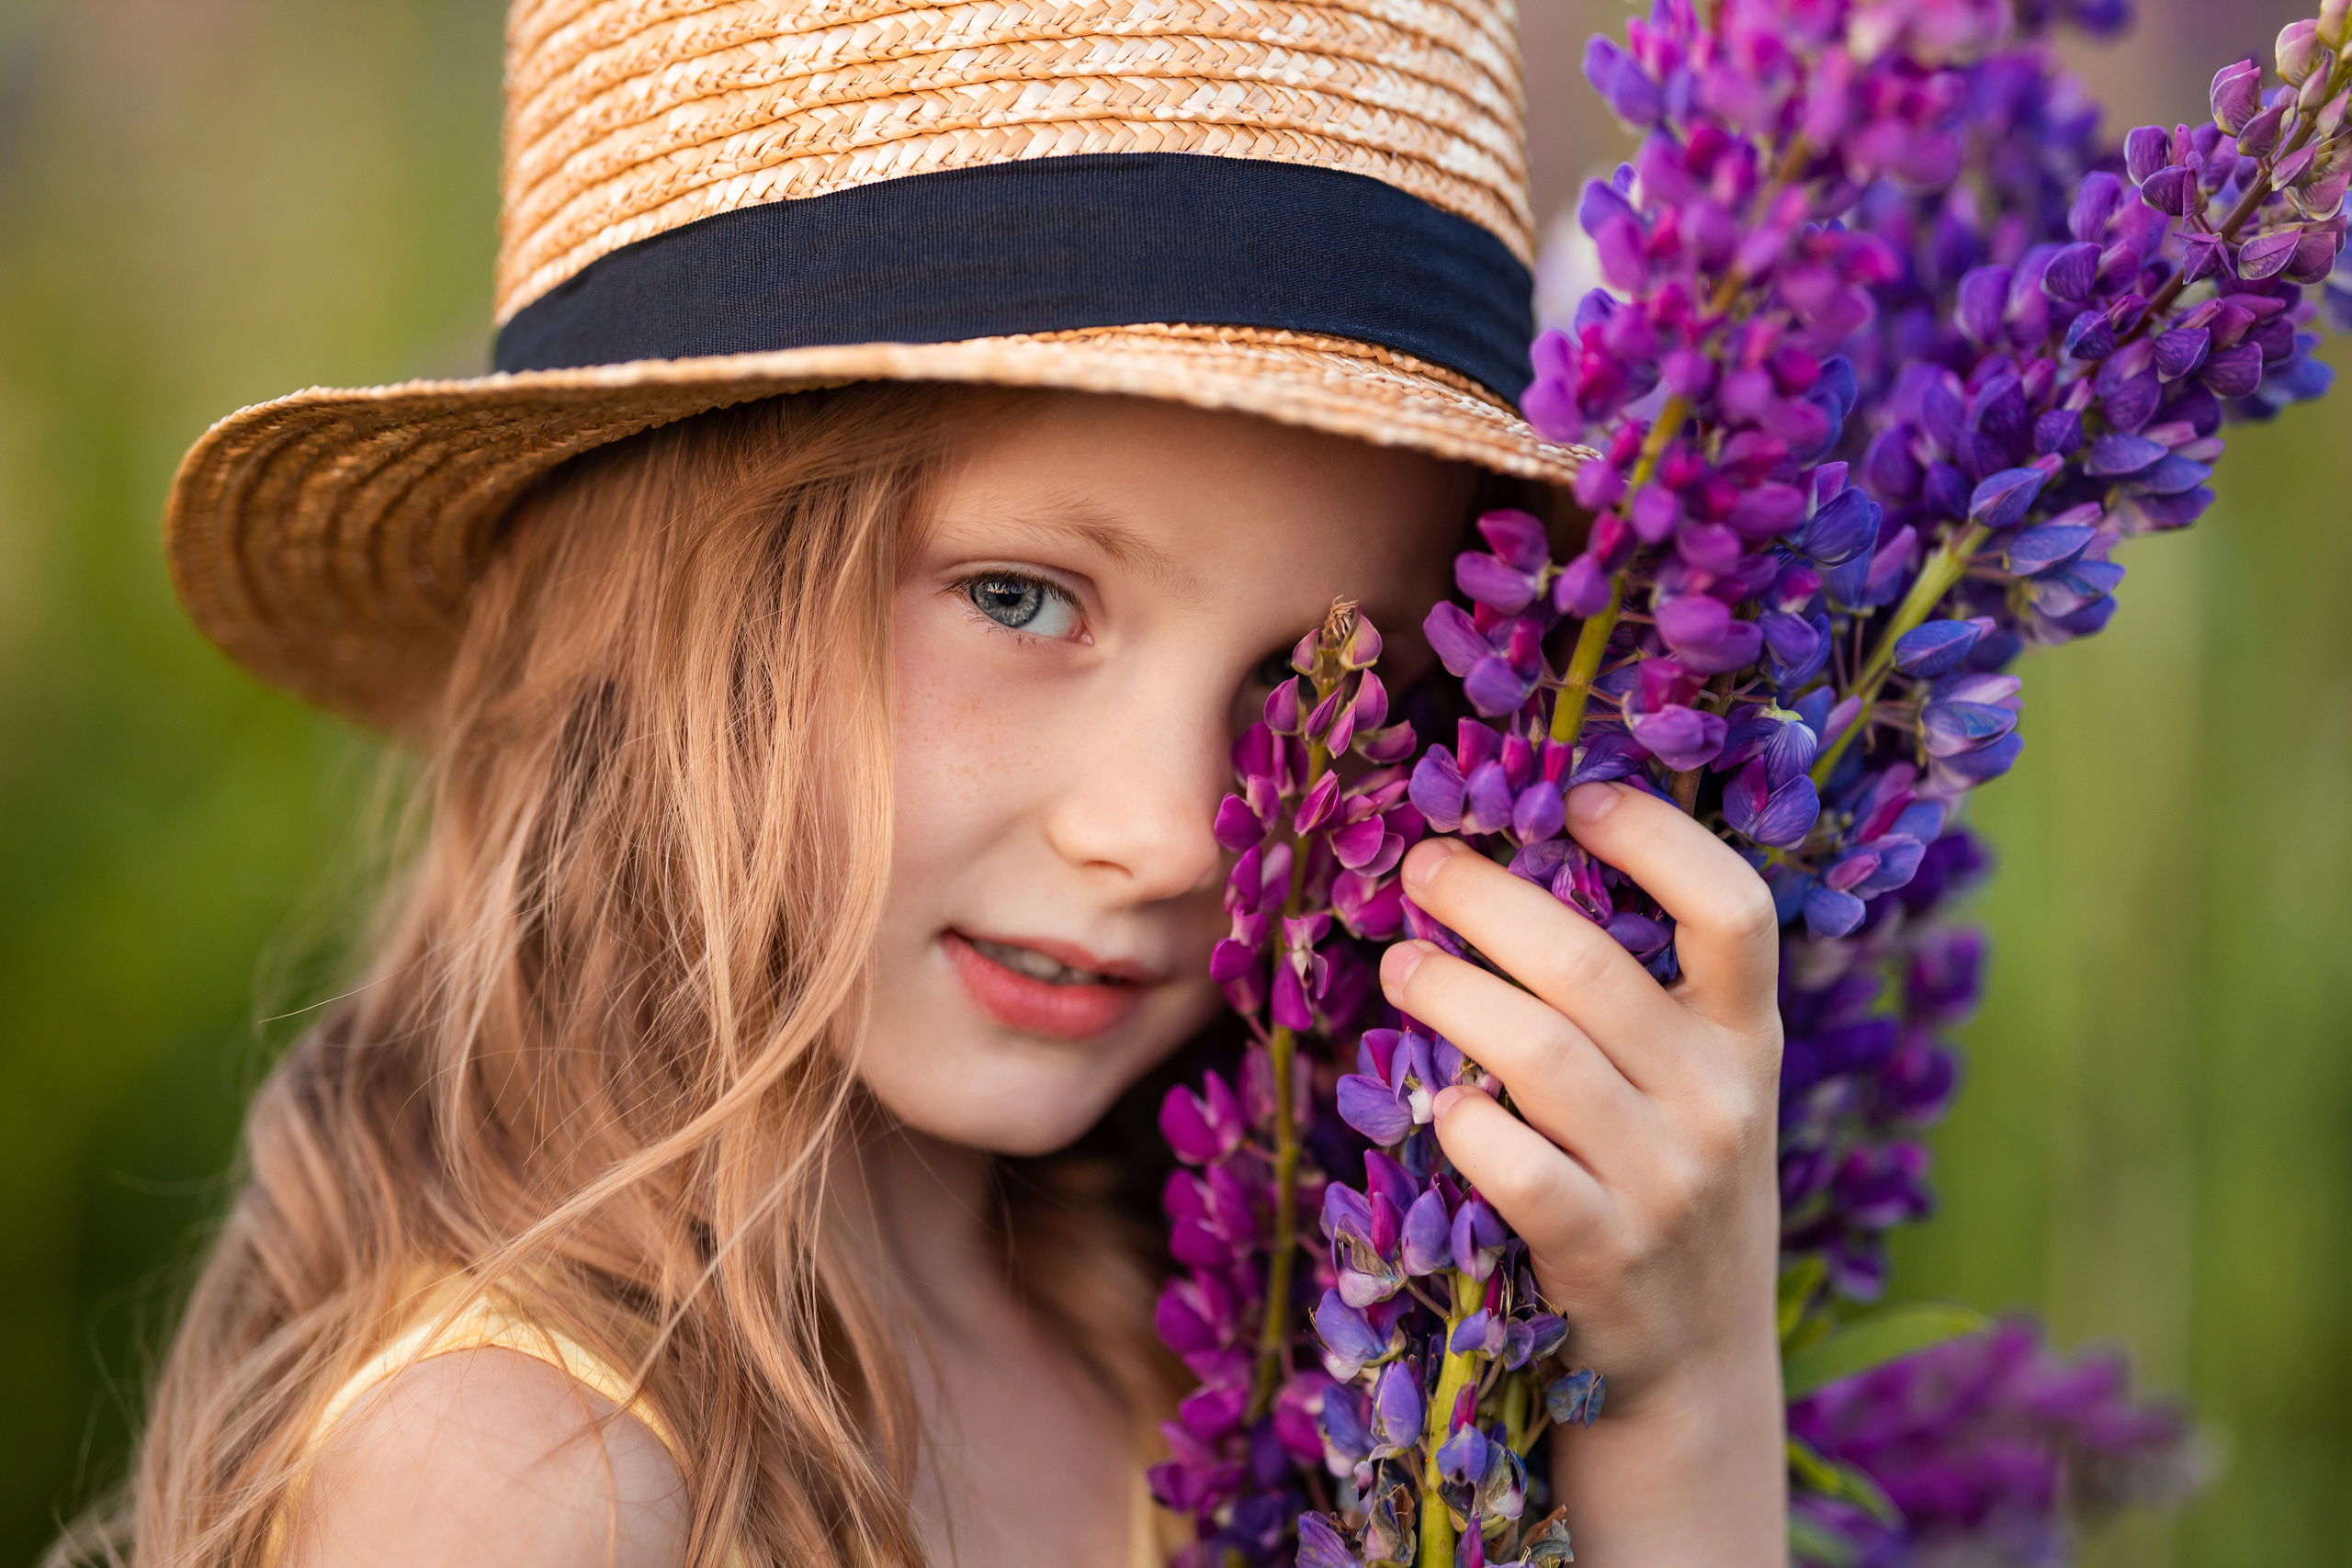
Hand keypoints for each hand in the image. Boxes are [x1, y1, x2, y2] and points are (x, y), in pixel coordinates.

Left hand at [1379, 780, 1785, 1563]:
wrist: (1694, 1372)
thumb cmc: (1664, 1188)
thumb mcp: (1693, 1090)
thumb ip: (1641, 999)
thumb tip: (1514, 868)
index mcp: (1746, 1038)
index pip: (1735, 910)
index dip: (1659, 839)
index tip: (1578, 795)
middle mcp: (1721, 1100)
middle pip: (1594, 967)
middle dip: (1489, 901)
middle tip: (1421, 868)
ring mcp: (1668, 1183)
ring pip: (1539, 1055)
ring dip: (1450, 994)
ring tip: (1398, 967)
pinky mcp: (1605, 1259)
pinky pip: (1518, 1169)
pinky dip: (1466, 1125)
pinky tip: (1438, 1102)